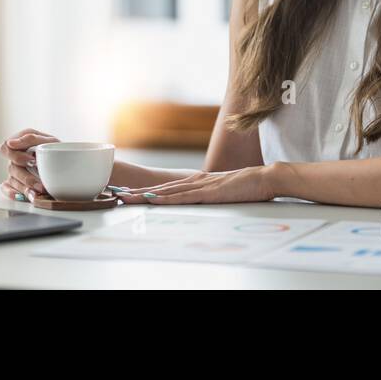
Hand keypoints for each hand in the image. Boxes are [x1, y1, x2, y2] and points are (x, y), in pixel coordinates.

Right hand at [0, 128, 58, 201]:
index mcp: (20, 142)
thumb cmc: (57, 150)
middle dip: (27, 177)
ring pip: (13, 181)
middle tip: (40, 183)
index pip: (5, 148)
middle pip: (11, 168)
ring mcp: (15, 171)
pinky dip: (13, 193)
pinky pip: (7, 189)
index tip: (31, 159)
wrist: (68, 163)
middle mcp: (15, 157)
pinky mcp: (16, 183)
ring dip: (26, 188)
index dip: (15, 155)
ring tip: (41, 191)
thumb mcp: (49, 141)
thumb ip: (31, 139)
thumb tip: (11, 143)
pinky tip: (24, 196)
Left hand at [113, 166, 274, 204]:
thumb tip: (200, 201)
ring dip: (144, 195)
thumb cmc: (246, 186)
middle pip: (160, 188)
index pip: (166, 188)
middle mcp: (194, 181)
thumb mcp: (222, 192)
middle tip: (115, 194)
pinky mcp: (209, 192)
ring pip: (166, 192)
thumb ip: (209, 195)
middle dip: (137, 192)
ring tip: (125, 197)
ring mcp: (201, 185)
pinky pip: (183, 197)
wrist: (265, 178)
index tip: (127, 193)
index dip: (145, 191)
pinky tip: (154, 200)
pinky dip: (166, 198)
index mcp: (197, 181)